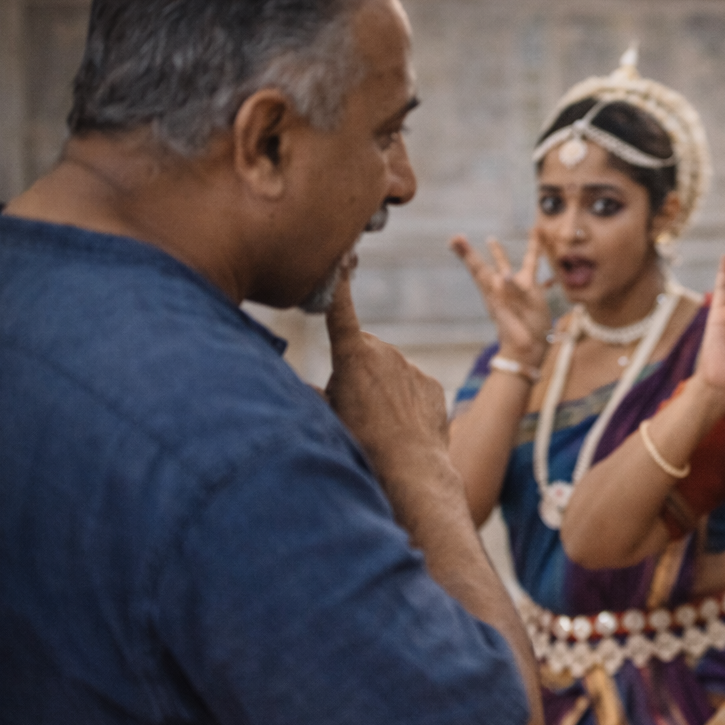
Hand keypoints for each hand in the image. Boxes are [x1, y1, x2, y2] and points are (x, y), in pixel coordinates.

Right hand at [325, 266, 449, 478]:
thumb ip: (311, 392)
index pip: (340, 309)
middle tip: (353, 408)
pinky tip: (401, 428)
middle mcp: (384, 352)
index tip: (344, 254)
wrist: (411, 470)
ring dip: (380, 389)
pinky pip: (411, 387)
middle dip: (356, 371)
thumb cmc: (360, 443)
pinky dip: (404, 401)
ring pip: (388, 371)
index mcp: (352, 354)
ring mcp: (411, 366)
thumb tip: (292, 386)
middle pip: (362, 352)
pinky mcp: (431, 383)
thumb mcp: (326, 415)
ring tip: (378, 425)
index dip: (339, 282)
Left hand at [451, 230, 551, 367]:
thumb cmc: (518, 333)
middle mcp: (500, 288)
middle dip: (469, 252)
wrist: (527, 349)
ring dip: (498, 253)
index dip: (467, 253)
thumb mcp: (514, 314)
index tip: (456, 239)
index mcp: (493, 291)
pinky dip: (529, 266)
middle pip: (481, 266)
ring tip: (491, 239)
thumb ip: (511, 291)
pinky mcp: (529, 295)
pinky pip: (528, 275)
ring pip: (504, 267)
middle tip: (455, 238)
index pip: (477, 268)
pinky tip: (532, 261)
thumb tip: (505, 274)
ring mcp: (514, 291)